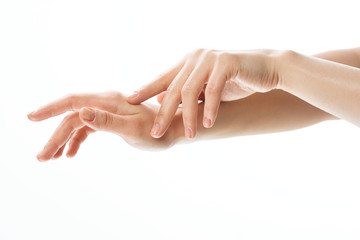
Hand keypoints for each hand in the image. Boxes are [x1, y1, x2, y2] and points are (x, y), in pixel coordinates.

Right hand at [28, 91, 180, 160]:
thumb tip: (81, 112)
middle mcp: (104, 102)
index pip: (72, 102)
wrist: (172, 130)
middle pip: (71, 117)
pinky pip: (87, 129)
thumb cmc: (156, 131)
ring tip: (50, 158)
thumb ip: (107, 121)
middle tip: (41, 157)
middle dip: (54, 136)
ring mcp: (106, 111)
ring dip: (62, 140)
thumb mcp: (132, 129)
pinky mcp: (110, 120)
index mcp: (108, 100)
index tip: (30, 117)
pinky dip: (76, 141)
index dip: (50, 109)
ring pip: (77, 124)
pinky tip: (70, 154)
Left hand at [127, 48, 279, 138]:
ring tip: (189, 136)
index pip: (162, 77)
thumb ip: (188, 92)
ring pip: (189, 90)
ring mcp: (209, 58)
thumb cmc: (236, 80)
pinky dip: (209, 108)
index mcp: (188, 62)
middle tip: (155, 133)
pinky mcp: (226, 63)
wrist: (267, 68)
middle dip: (163, 113)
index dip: (145, 90)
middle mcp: (195, 58)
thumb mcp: (207, 87)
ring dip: (188, 116)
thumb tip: (163, 100)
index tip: (129, 102)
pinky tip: (208, 123)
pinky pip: (212, 90)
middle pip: (172, 88)